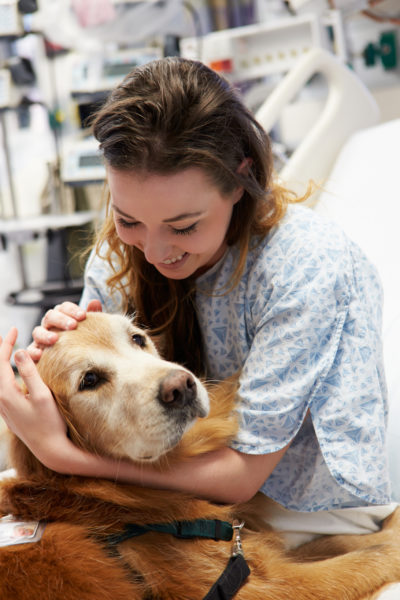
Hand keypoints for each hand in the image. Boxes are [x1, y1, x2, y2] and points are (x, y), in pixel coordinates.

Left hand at [0, 328, 69, 468]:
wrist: (50, 449)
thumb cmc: (49, 423)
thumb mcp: (42, 395)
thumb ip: (30, 372)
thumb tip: (19, 352)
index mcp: (6, 393)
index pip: (1, 362)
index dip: (6, 344)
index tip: (14, 330)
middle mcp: (0, 400)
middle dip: (0, 351)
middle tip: (4, 335)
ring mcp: (3, 408)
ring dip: (2, 364)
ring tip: (5, 350)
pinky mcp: (9, 413)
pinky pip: (2, 389)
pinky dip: (4, 375)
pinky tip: (10, 374)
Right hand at [28, 299, 101, 360]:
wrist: (73, 363)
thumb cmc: (81, 340)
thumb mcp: (89, 329)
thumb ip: (92, 315)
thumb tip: (95, 301)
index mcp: (62, 316)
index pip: (64, 307)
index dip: (72, 310)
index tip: (83, 316)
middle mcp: (49, 325)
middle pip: (50, 316)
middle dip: (61, 319)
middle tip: (73, 325)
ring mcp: (40, 338)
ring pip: (38, 331)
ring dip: (46, 334)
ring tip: (55, 339)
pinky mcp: (35, 351)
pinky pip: (30, 350)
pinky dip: (33, 351)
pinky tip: (40, 355)